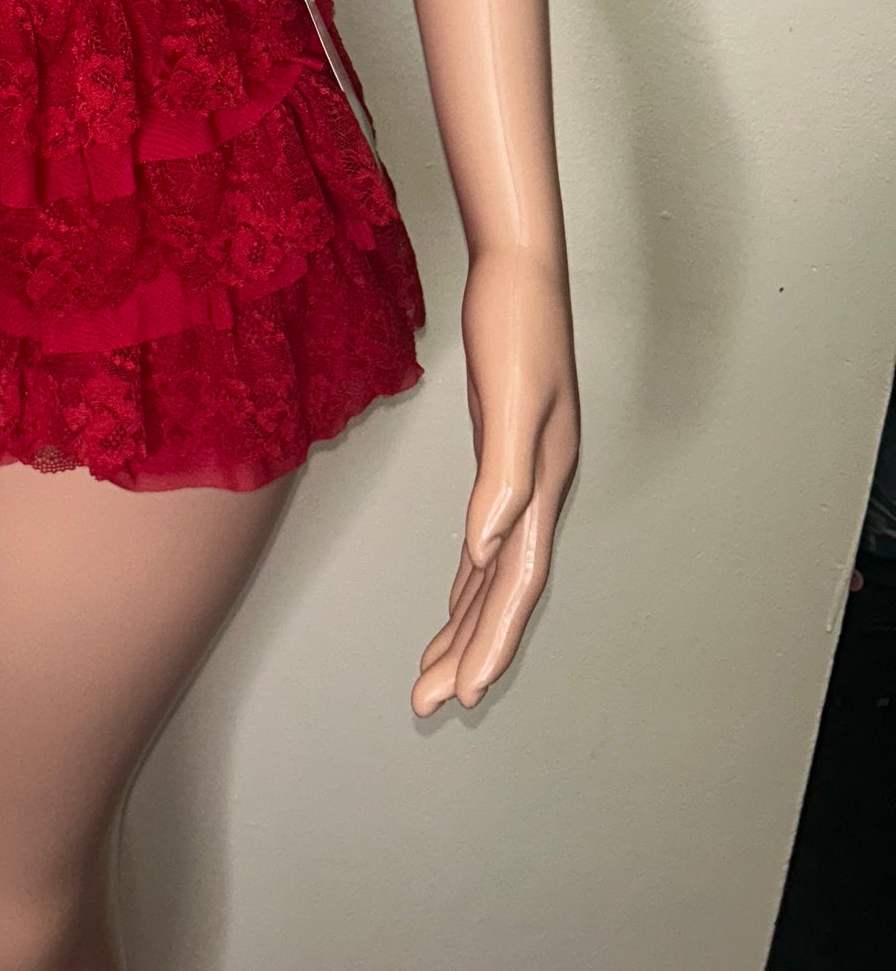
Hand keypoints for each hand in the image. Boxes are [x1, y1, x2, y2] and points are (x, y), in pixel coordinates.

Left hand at [413, 248, 578, 715]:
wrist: (518, 265)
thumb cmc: (514, 320)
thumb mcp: (508, 393)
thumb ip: (503, 474)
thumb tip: (485, 548)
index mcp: (542, 481)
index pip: (516, 582)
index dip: (491, 642)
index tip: (460, 693)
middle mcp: (537, 487)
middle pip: (504, 590)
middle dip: (470, 650)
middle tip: (427, 704)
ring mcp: (522, 473)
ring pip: (494, 570)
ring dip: (466, 623)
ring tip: (432, 673)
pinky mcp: (501, 453)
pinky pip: (487, 537)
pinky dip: (469, 576)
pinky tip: (455, 597)